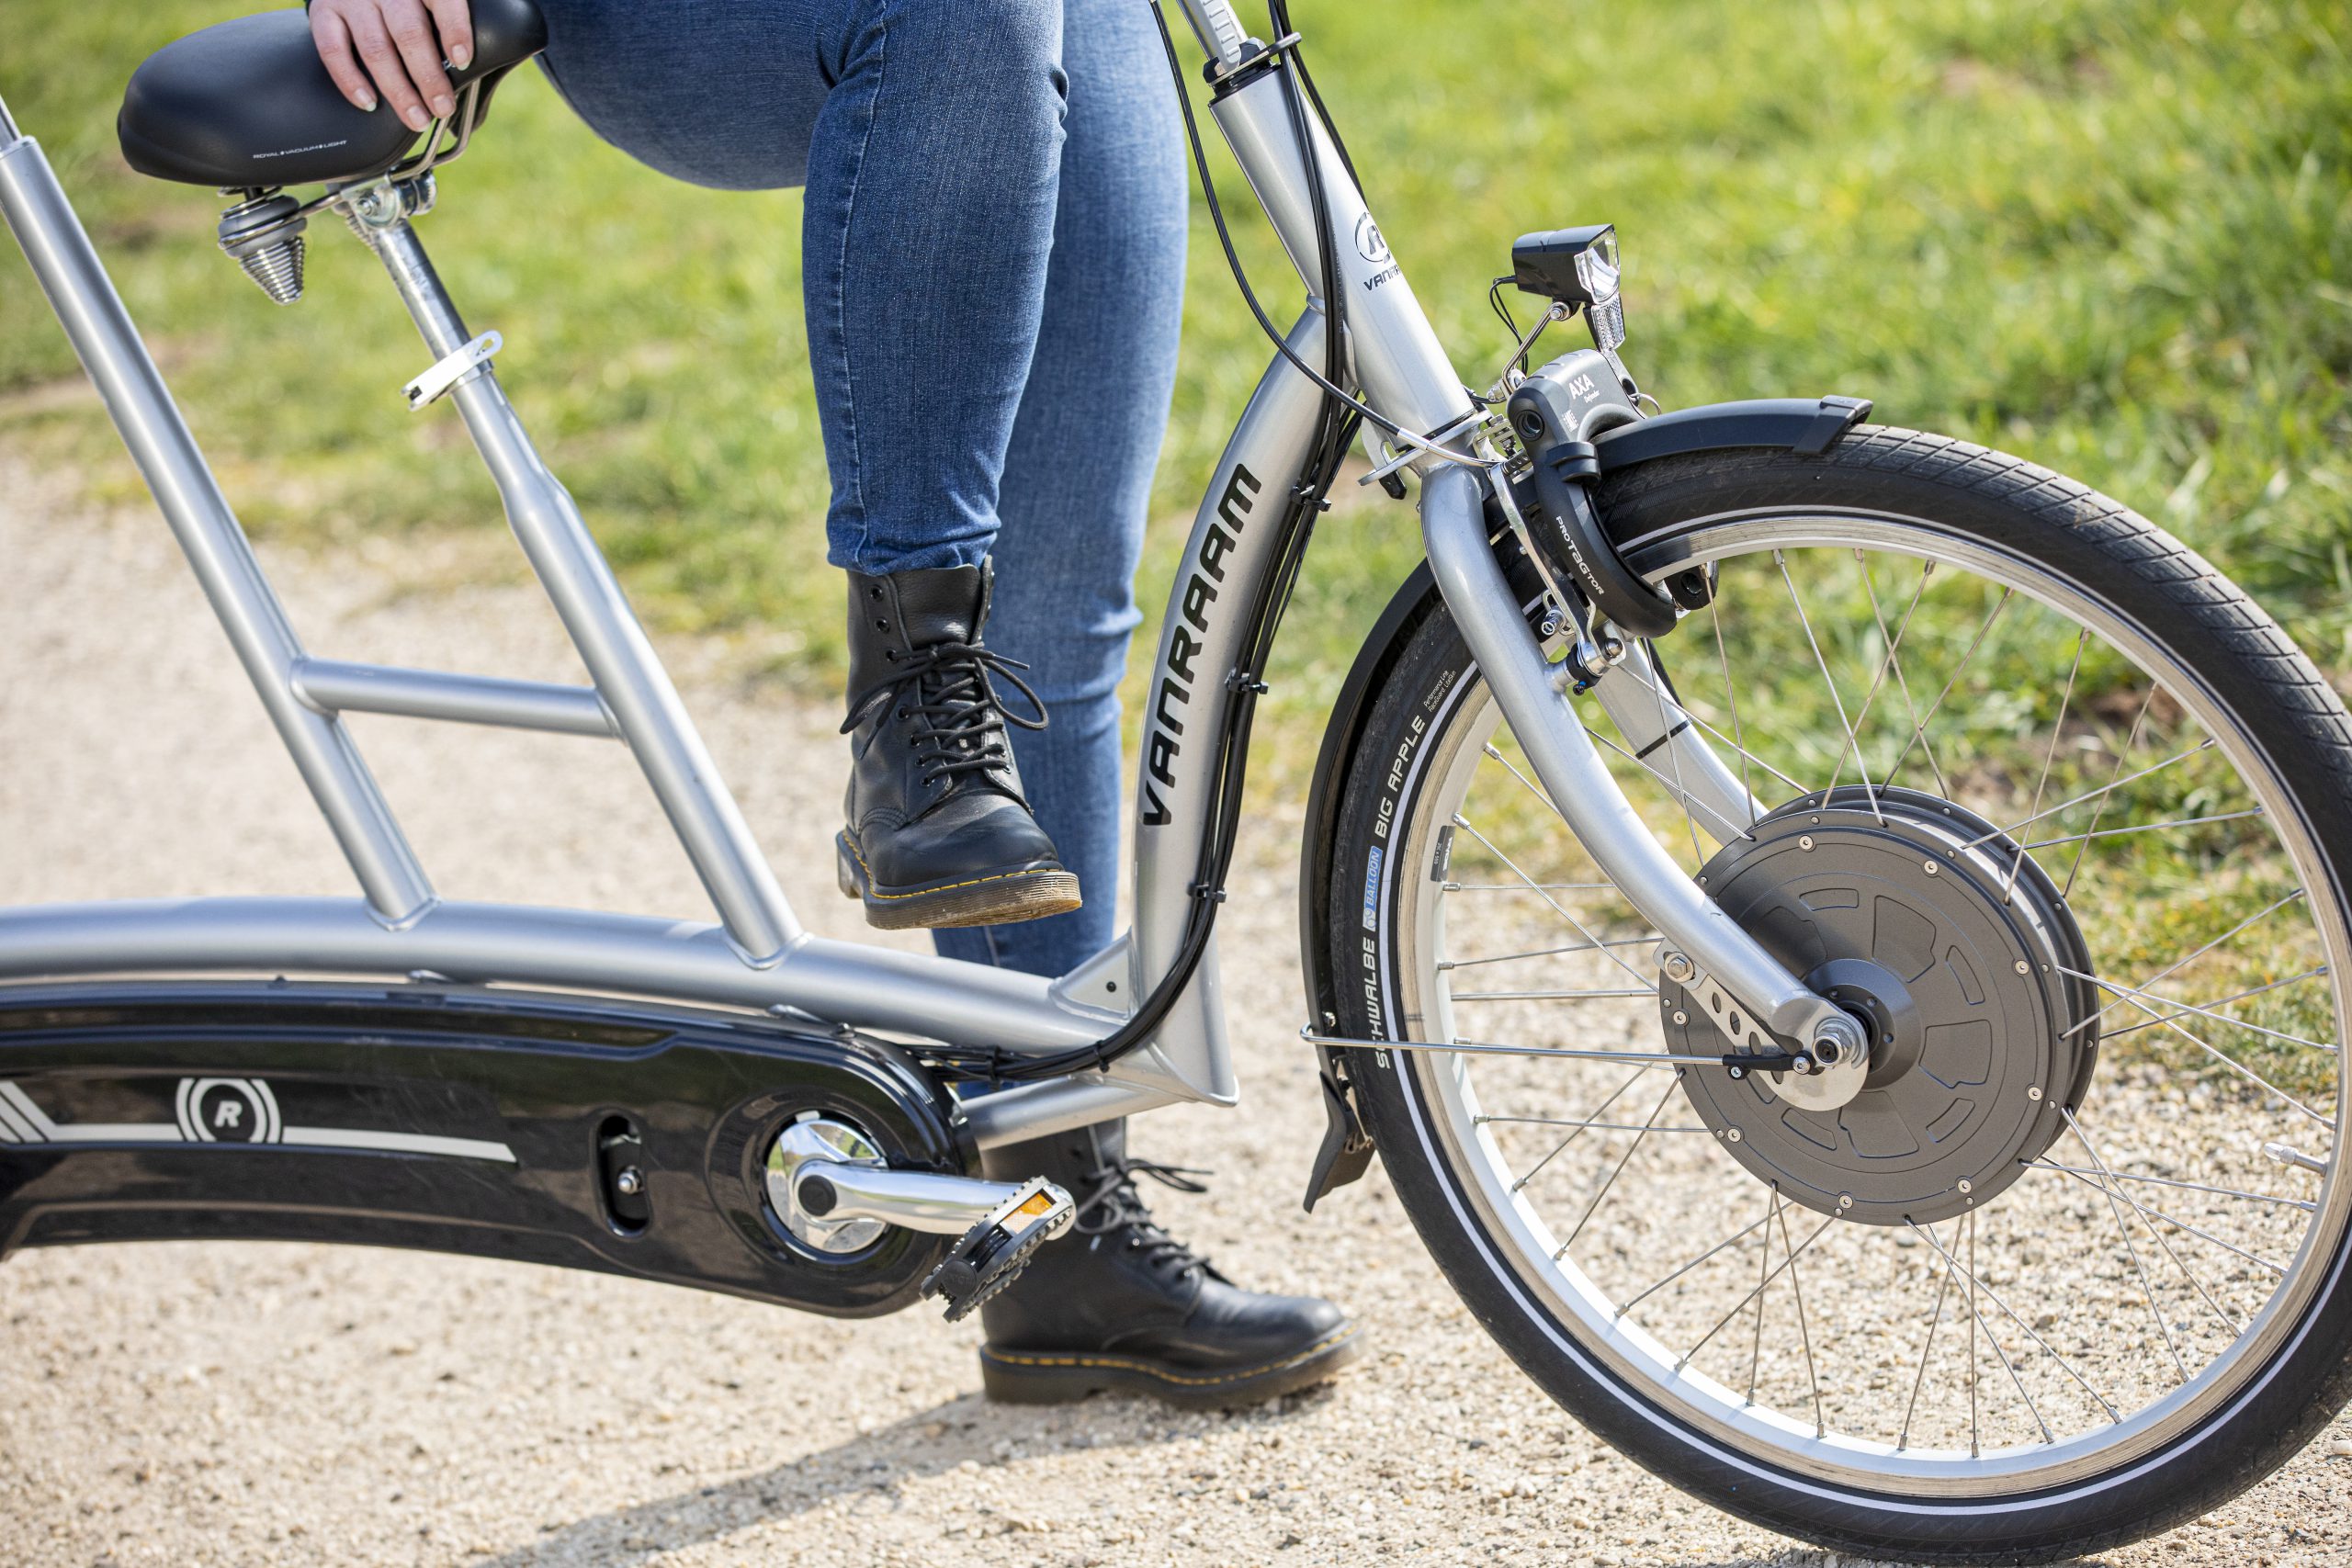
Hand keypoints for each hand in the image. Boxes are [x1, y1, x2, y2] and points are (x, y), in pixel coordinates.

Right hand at [309, 0, 475, 133]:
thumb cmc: (406, 0)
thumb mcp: (428, 2)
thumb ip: (447, 22)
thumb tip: (467, 68)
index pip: (442, 0)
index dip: (454, 30)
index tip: (463, 60)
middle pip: (409, 33)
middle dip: (429, 77)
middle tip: (443, 107)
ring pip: (376, 48)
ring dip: (398, 90)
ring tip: (416, 118)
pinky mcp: (323, 11)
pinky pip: (333, 50)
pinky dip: (350, 81)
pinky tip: (369, 103)